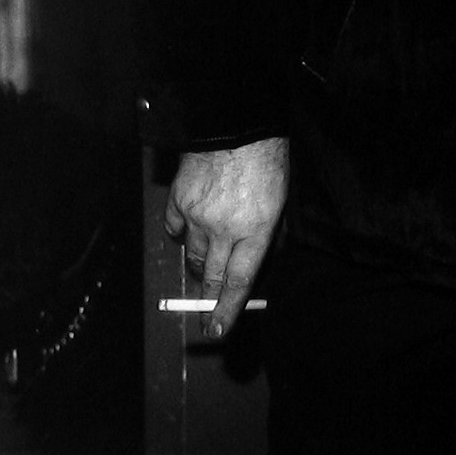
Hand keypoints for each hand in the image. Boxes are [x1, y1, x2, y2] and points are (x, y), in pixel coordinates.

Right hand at [163, 136, 288, 339]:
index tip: (217, 330)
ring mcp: (198, 216)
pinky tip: (192, 228)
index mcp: (256, 228)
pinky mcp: (178, 200)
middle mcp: (224, 228)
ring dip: (201, 264)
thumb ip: (267, 233)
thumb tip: (257, 260)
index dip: (227, 310)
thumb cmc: (267, 159)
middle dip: (209, 298)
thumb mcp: (280, 200)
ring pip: (193, 256)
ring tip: (209, 261)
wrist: (238, 124)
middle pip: (212, 276)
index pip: (238, 281)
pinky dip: (183, 234)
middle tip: (207, 312)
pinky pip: (175, 230)